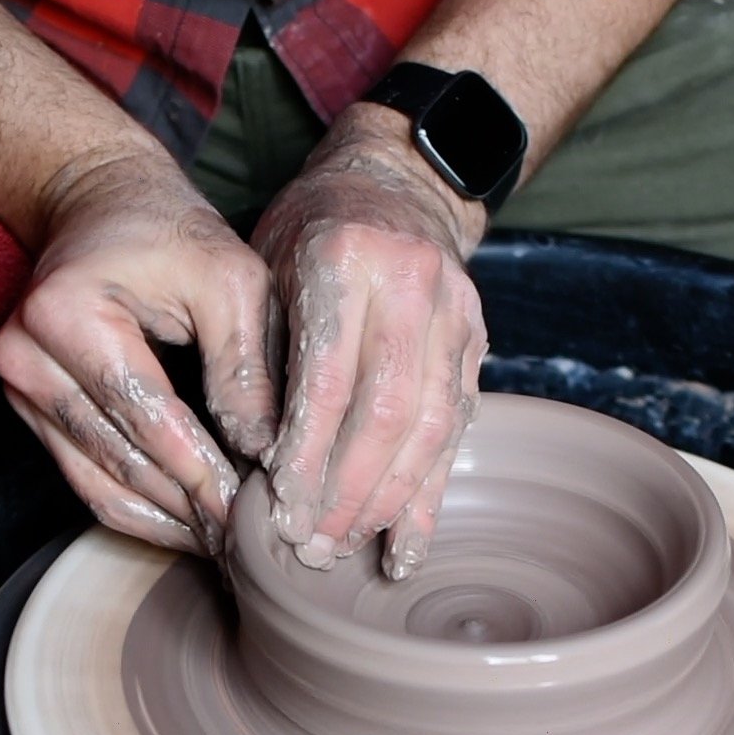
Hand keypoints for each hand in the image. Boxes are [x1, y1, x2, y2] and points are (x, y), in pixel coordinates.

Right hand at [0, 150, 278, 555]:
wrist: (105, 207)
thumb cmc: (173, 236)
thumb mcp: (230, 278)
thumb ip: (246, 364)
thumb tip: (262, 452)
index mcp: (66, 312)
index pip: (146, 415)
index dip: (203, 470)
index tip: (253, 513)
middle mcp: (24, 354)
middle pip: (119, 457)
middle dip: (189, 506)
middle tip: (248, 545)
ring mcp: (18, 385)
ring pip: (97, 482)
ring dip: (164, 521)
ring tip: (222, 548)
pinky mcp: (29, 408)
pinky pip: (84, 478)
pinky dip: (137, 509)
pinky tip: (185, 529)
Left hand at [253, 105, 490, 579]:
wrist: (392, 181)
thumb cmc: (306, 234)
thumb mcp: (262, 273)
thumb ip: (260, 360)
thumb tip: (255, 459)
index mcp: (346, 261)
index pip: (328, 380)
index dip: (306, 455)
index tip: (280, 511)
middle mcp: (412, 286)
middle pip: (387, 415)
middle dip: (347, 493)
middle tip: (311, 549)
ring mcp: (456, 314)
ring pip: (432, 429)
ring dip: (389, 504)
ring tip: (349, 553)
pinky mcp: (479, 342)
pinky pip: (458, 430)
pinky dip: (430, 495)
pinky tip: (404, 545)